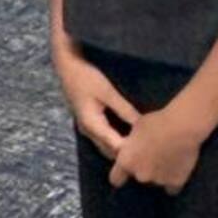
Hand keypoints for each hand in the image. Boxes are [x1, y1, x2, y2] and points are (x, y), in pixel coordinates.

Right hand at [53, 38, 139, 159]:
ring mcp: (86, 127)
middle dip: (128, 153)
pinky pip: (104, 138)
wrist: (66, 64)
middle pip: (111, 152)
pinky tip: (128, 133)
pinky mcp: (88, 121)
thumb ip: (125, 110)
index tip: (151, 148)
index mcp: (92, 125)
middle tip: (148, 147)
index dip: (133, 151)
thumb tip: (144, 127)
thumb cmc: (86, 76)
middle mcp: (88, 131)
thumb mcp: (107, 92)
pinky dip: (116, 139)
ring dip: (121, 147)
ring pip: (107, 146)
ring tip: (140, 142)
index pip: (116, 147)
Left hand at [109, 105, 202, 194]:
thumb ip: (129, 145)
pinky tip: (175, 169)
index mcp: (127, 162)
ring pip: (155, 181)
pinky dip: (172, 180)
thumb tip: (128, 149)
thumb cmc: (154, 122)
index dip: (119, 175)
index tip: (122, 173)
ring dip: (157, 173)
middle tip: (150, 155)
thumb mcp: (134, 129)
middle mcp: (141, 175)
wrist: (181, 128)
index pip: (116, 178)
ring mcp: (159, 181)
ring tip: (165, 158)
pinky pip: (171, 187)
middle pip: (138, 176)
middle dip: (142, 168)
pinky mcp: (176, 182)